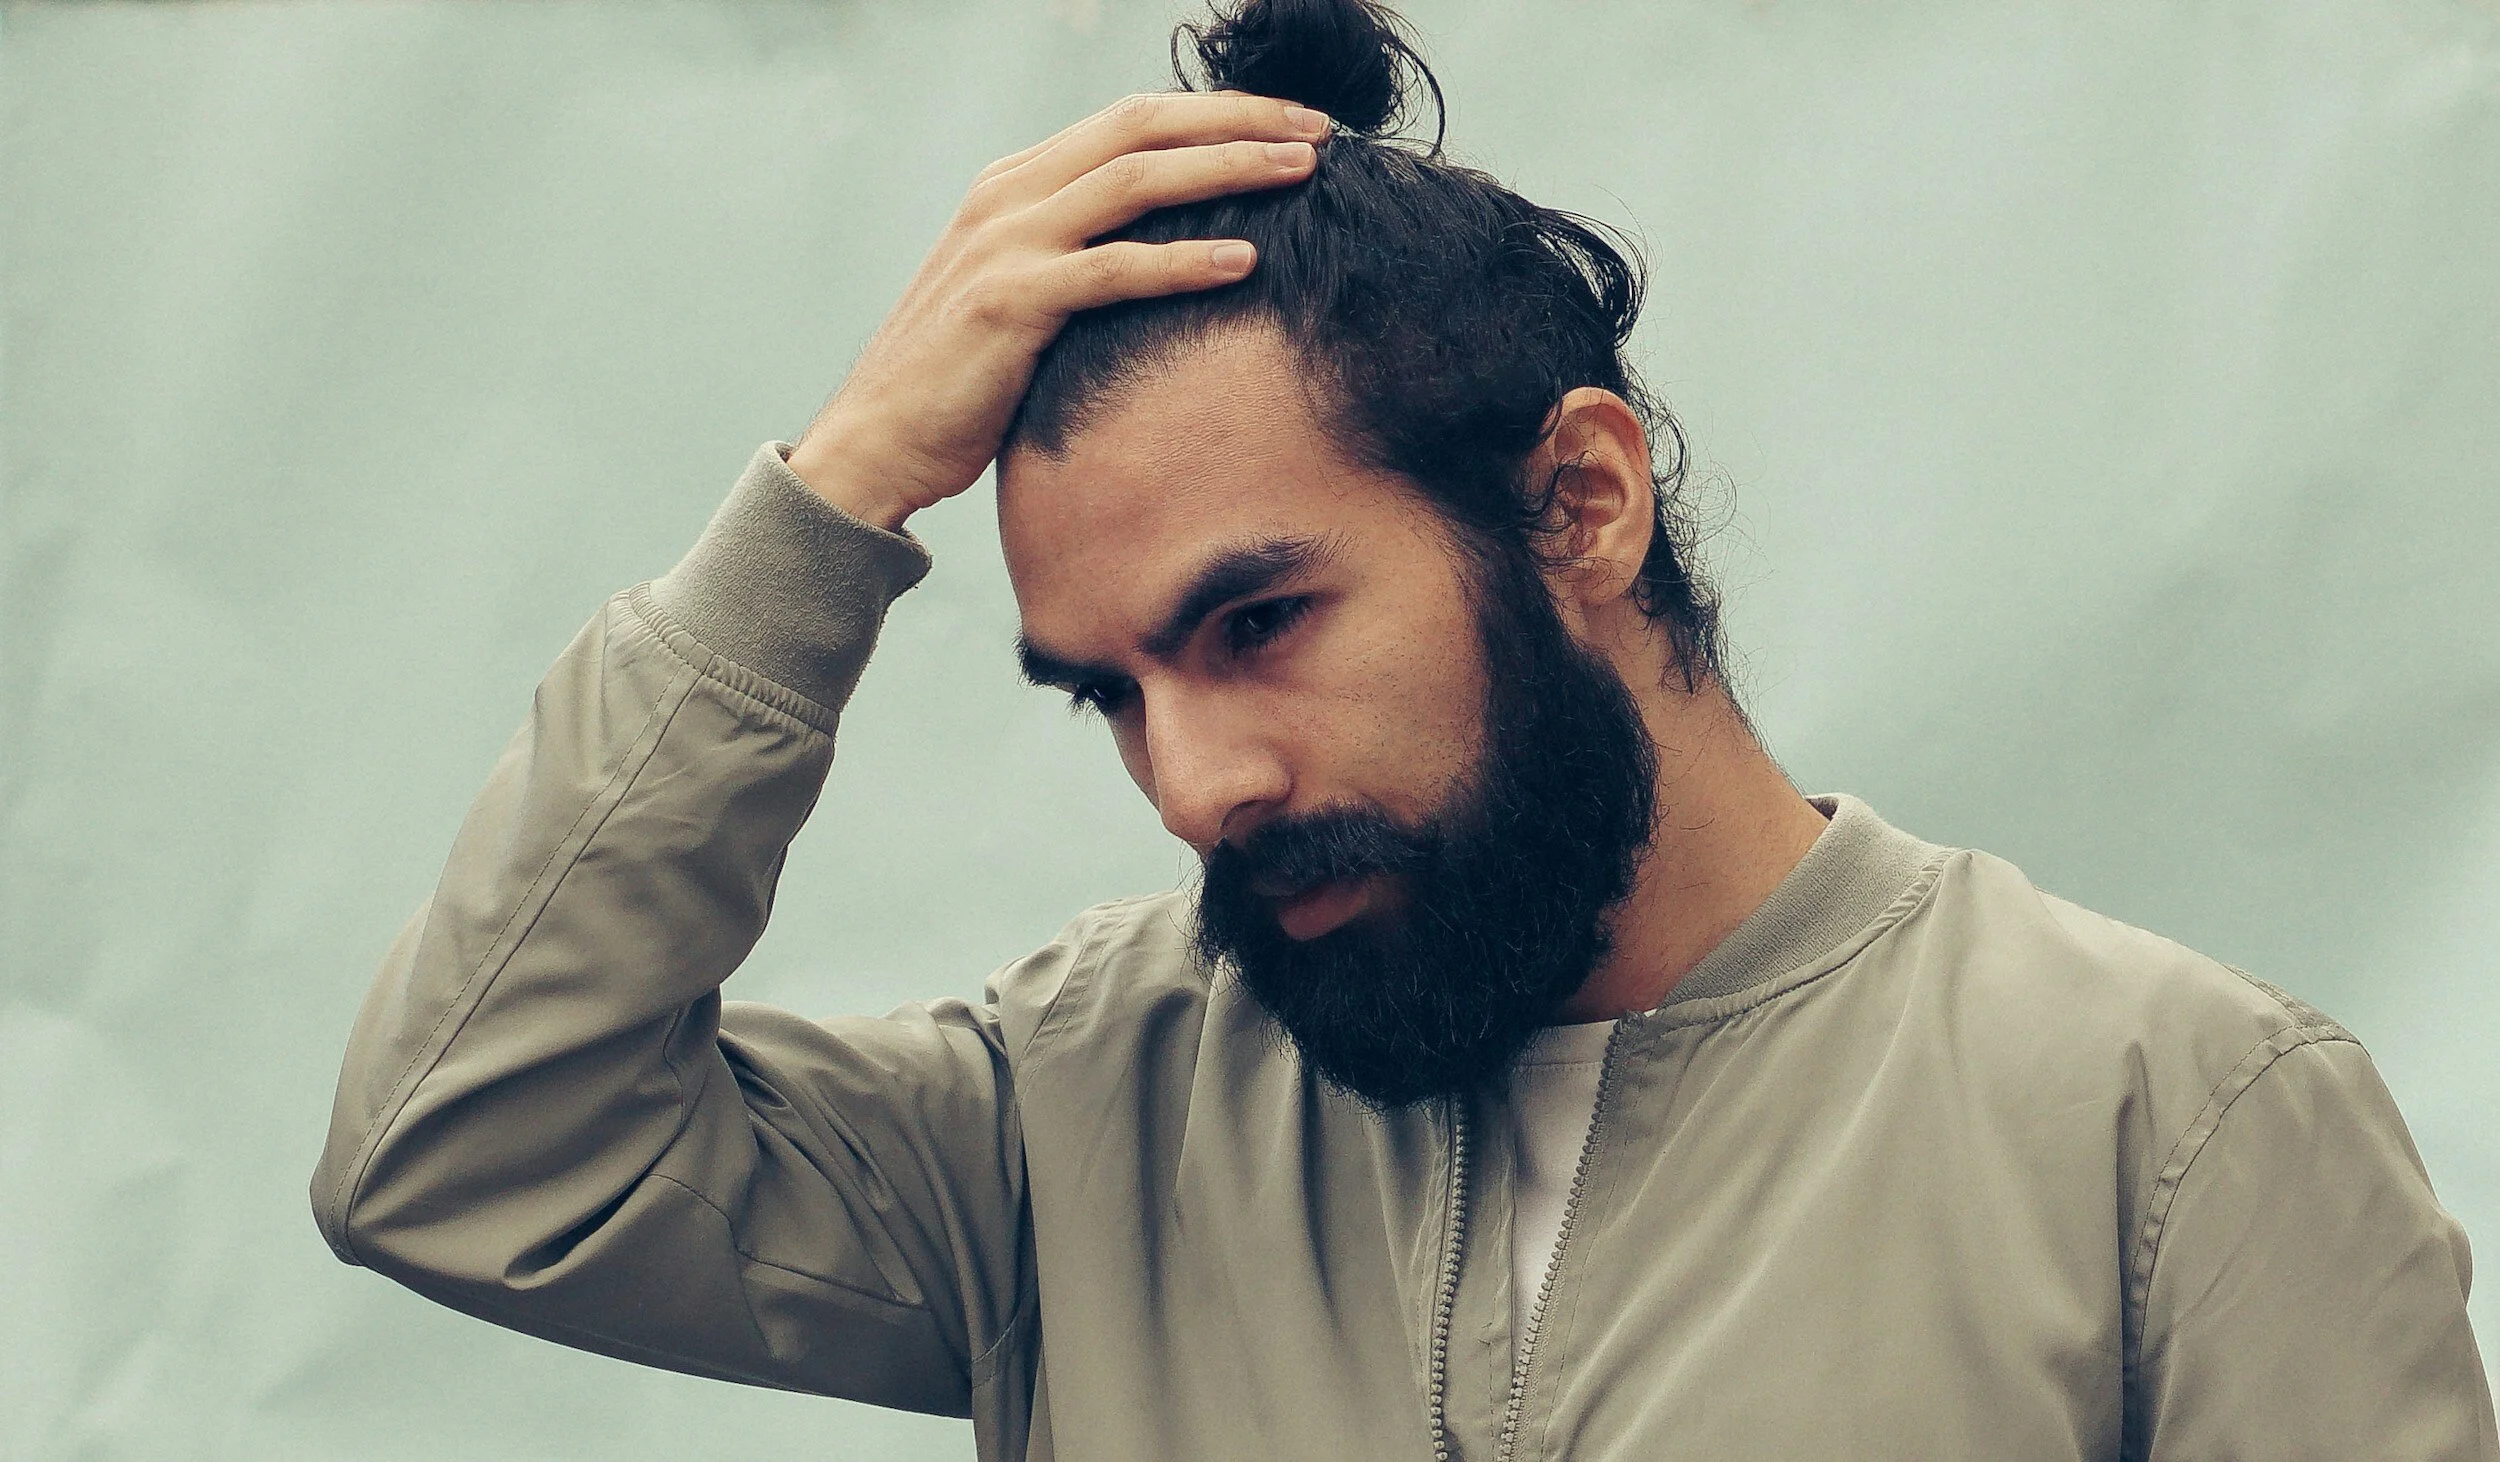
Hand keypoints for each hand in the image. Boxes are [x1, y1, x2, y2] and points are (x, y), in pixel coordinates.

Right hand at [787, 92, 1329, 530]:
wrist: (875, 443)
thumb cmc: (960, 384)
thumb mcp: (1020, 296)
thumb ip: (1078, 259)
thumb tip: (1167, 257)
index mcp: (1014, 184)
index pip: (1130, 121)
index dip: (1216, 115)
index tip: (1290, 127)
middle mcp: (1008, 196)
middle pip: (1141, 127)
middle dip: (1237, 121)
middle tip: (1317, 132)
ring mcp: (1005, 244)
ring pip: (1135, 180)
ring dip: (1226, 170)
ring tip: (1301, 174)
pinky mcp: (1009, 303)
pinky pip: (1112, 270)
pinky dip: (1180, 263)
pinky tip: (1241, 264)